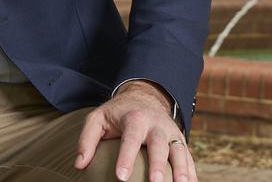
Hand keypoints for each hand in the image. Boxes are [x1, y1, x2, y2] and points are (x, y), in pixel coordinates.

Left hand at [75, 80, 196, 181]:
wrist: (144, 97)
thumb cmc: (117, 113)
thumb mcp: (97, 119)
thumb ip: (87, 139)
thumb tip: (79, 164)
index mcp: (135, 119)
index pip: (130, 139)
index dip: (126, 158)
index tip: (121, 177)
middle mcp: (157, 125)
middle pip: (160, 145)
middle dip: (159, 165)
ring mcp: (172, 133)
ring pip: (180, 152)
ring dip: (183, 170)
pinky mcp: (181, 141)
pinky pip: (189, 159)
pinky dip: (192, 174)